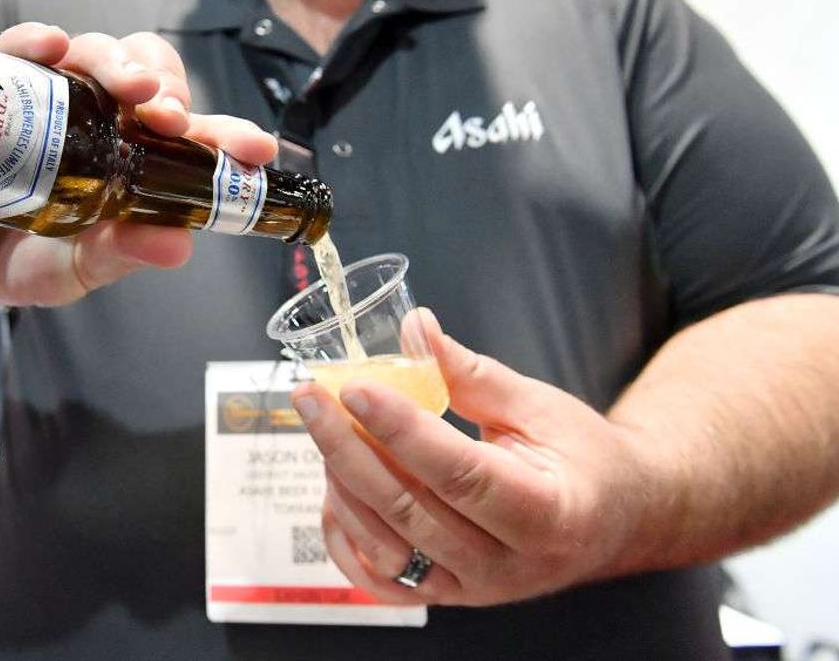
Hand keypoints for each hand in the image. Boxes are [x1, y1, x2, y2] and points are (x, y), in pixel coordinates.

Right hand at [0, 23, 276, 309]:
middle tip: (171, 117)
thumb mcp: (73, 271)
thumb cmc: (14, 261)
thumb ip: (120, 254)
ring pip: (96, 53)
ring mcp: (51, 101)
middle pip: (148, 76)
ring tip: (128, 89)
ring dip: (118, 62)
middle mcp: (100, 123)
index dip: (228, 135)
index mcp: (135, 166)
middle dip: (169, 86)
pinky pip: (21, 48)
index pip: (191, 137)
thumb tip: (180, 245)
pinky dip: (37, 40)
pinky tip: (51, 48)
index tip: (255, 150)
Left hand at [290, 308, 654, 606]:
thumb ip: (470, 373)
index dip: (401, 430)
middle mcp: (507, 565)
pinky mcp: (448, 597)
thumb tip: (414, 327)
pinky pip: (380, 581)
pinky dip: (344, 540)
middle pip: (410, 511)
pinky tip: (332, 491)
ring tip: (322, 431)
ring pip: (386, 546)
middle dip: (348, 448)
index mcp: (546, 513)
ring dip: (342, 486)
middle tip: (310, 398)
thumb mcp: (539, 405)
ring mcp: (474, 590)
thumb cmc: (584, 458)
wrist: (614, 519)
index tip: (355, 388)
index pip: (458, 473)